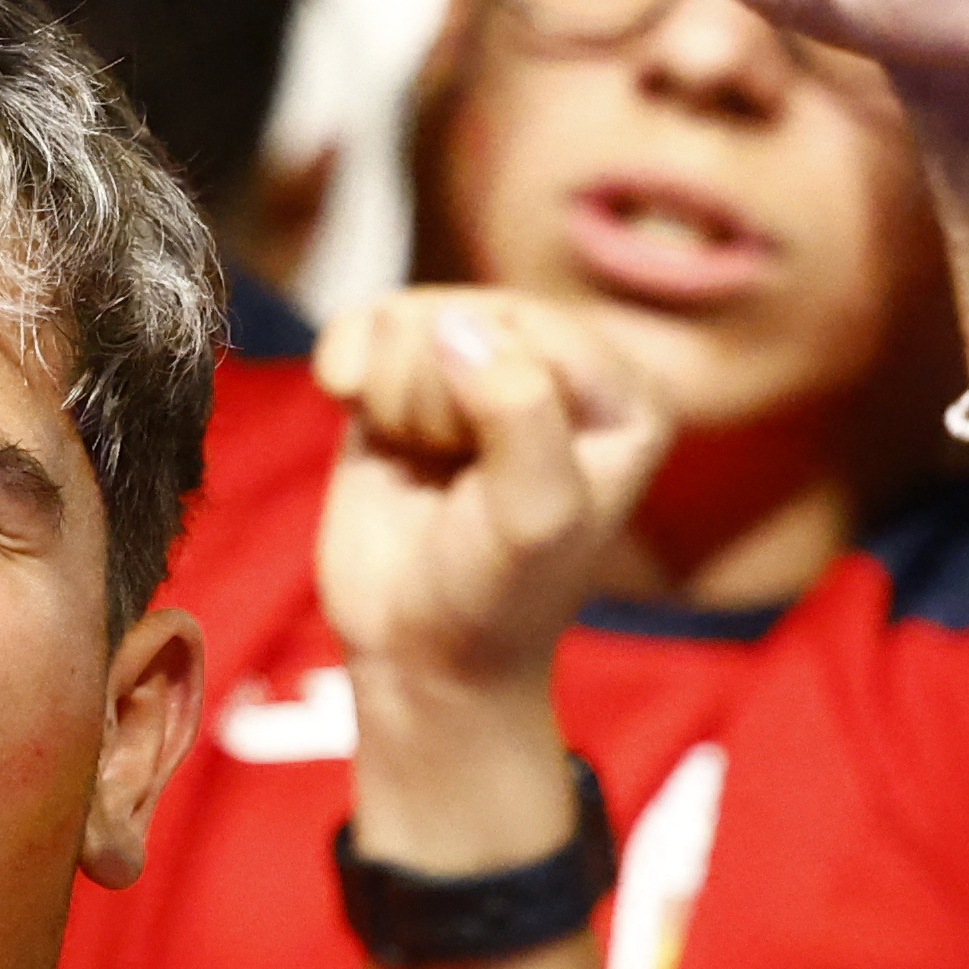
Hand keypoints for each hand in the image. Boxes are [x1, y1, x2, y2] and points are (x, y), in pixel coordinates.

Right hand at [317, 289, 677, 694]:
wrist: (419, 654)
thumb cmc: (498, 594)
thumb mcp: (536, 515)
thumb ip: (518, 410)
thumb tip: (455, 323)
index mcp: (622, 395)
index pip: (529, 325)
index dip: (486, 392)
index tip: (490, 474)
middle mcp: (558, 368)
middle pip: (463, 314)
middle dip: (436, 398)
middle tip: (453, 477)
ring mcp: (477, 368)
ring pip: (407, 319)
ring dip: (394, 399)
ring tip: (420, 464)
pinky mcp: (407, 377)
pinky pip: (362, 323)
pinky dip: (346, 364)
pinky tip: (352, 407)